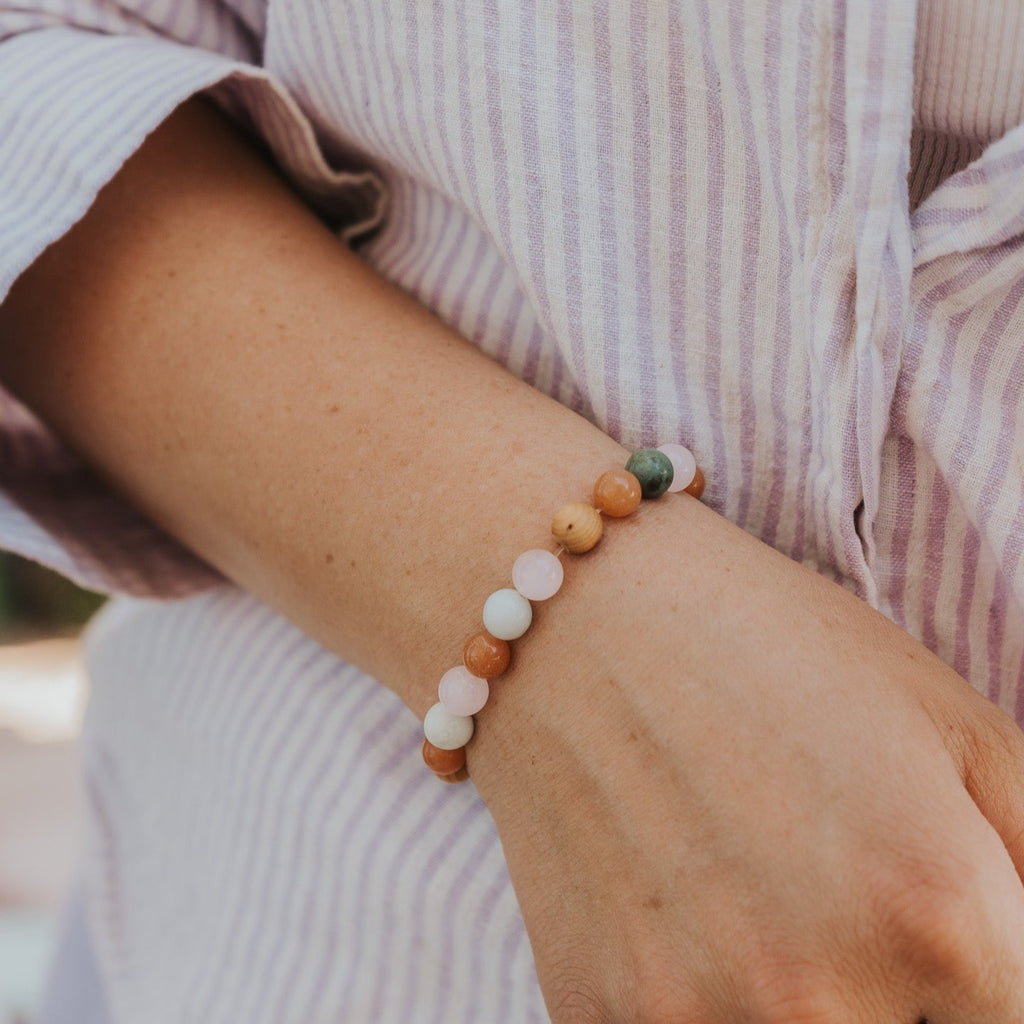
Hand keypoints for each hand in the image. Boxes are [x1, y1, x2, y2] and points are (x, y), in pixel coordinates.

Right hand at [470, 498, 1023, 1021]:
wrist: (577, 618)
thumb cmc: (767, 643)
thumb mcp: (951, 719)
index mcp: (939, 917)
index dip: (985, 978)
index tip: (940, 939)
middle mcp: (818, 997)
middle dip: (902, 991)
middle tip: (834, 894)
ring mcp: (693, 1018)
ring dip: (798, 999)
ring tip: (760, 902)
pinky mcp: (598, 1017)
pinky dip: (702, 1000)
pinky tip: (686, 912)